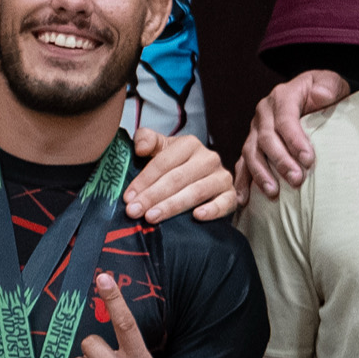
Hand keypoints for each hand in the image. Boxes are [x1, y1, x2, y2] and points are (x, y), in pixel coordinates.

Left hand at [123, 126, 240, 225]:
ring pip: (196, 191)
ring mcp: (222, 177)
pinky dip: (212, 210)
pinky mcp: (231, 195)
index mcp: (189, 144)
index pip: (163, 162)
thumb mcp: (160, 149)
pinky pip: (224, 203)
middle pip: (177, 178)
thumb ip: (147, 140)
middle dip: (153, 196)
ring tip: (152, 217)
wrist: (203, 179)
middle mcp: (208, 158)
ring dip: (172, 206)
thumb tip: (141, 147)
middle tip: (134, 211)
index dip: (144, 180)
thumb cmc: (176, 166)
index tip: (128, 198)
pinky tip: (196, 216)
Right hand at [242, 71, 350, 196]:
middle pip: (266, 138)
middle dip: (281, 161)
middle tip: (296, 180)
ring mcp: (255, 130)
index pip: (285, 119)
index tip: (308, 159)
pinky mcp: (252, 145)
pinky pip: (243, 163)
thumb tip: (322, 96)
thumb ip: (328, 86)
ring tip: (273, 192)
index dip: (295, 140)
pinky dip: (242, 181)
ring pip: (251, 152)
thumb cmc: (324, 93)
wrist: (312, 96)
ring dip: (261, 174)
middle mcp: (264, 113)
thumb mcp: (331, 83)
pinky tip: (243, 199)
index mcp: (282, 96)